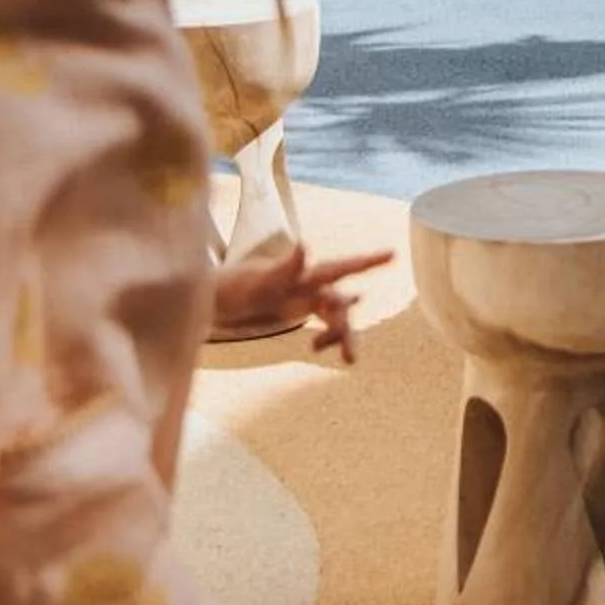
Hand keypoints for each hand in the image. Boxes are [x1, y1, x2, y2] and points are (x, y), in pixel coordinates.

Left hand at [214, 244, 394, 362]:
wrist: (212, 297)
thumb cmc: (232, 286)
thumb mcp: (257, 282)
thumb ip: (283, 268)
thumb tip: (304, 244)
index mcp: (302, 275)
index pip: (339, 268)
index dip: (367, 262)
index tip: (391, 254)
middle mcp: (308, 284)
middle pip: (340, 303)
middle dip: (348, 328)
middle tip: (351, 357)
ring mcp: (304, 296)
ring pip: (336, 317)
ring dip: (343, 336)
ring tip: (348, 360)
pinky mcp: (299, 307)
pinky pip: (324, 322)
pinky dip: (328, 336)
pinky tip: (318, 348)